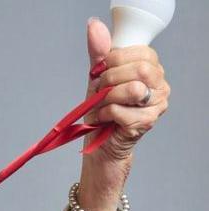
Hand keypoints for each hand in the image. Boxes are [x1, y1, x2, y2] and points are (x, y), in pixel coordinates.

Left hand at [83, 17, 170, 161]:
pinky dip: (104, 114)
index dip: (114, 60)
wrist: (99, 141)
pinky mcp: (146, 123)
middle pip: (140, 70)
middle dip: (110, 79)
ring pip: (133, 90)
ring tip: (100, 105)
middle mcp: (160, 86)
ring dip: (106, 98)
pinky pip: (121, 111)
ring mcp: (156, 105)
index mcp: (152, 69)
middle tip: (98, 90)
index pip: (141, 52)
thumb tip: (94, 26)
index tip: (101, 71)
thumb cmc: (102, 108)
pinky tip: (102, 118)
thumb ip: (98, 52)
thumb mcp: (98, 77)